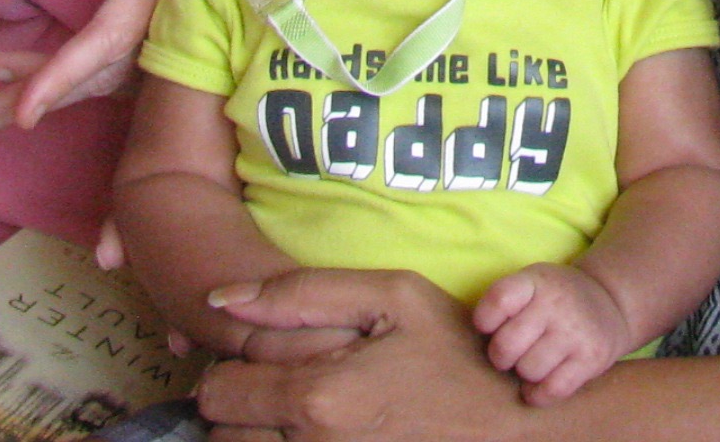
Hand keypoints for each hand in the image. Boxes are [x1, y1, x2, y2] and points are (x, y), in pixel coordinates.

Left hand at [0, 0, 293, 136]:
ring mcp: (185, 44)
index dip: (64, 76)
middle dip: (44, 97)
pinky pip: (136, 74)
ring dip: (62, 96)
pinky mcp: (190, 44)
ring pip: (117, 82)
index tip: (21, 114)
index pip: (109, 38)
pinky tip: (58, 88)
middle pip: (104, 76)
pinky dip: (93, 86)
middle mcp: (176, 29)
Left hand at [201, 268, 529, 441]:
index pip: (216, 390)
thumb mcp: (391, 295)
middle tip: (278, 378)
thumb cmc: (452, 350)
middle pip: (220, 430)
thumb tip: (220, 299)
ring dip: (253, 427)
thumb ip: (302, 292)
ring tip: (293, 403)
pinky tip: (313, 425)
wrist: (503, 416)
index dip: (231, 363)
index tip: (263, 352)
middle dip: (238, 399)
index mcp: (316, 396)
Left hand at [475, 264, 631, 405]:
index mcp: (537, 280)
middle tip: (513, 352)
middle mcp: (558, 302)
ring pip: (528, 371)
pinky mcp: (592, 358)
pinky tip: (539, 384)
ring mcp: (577, 330)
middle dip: (502, 356)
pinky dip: (538, 394)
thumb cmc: (555, 300)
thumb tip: (478, 341)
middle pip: (506, 346)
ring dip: (525, 374)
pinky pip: (551, 390)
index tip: (490, 327)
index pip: (498, 300)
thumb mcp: (532, 283)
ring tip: (534, 362)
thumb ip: (504, 303)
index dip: (484, 321)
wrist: (610, 303)